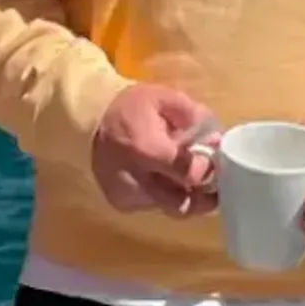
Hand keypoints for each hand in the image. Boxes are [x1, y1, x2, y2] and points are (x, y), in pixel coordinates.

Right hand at [92, 80, 221, 213]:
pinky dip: (162, 194)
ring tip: (183, 175)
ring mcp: (126, 195)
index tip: (215, 162)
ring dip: (182, 194)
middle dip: (203, 197)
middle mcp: (135, 179)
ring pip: (169, 207)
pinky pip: (152, 206)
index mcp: (146, 149)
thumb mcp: (164, 98)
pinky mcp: (121, 202)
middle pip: (183, 204)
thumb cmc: (130, 106)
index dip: (208, 170)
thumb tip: (217, 140)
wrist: (88, 119)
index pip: (190, 174)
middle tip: (212, 185)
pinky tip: (159, 177)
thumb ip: (194, 116)